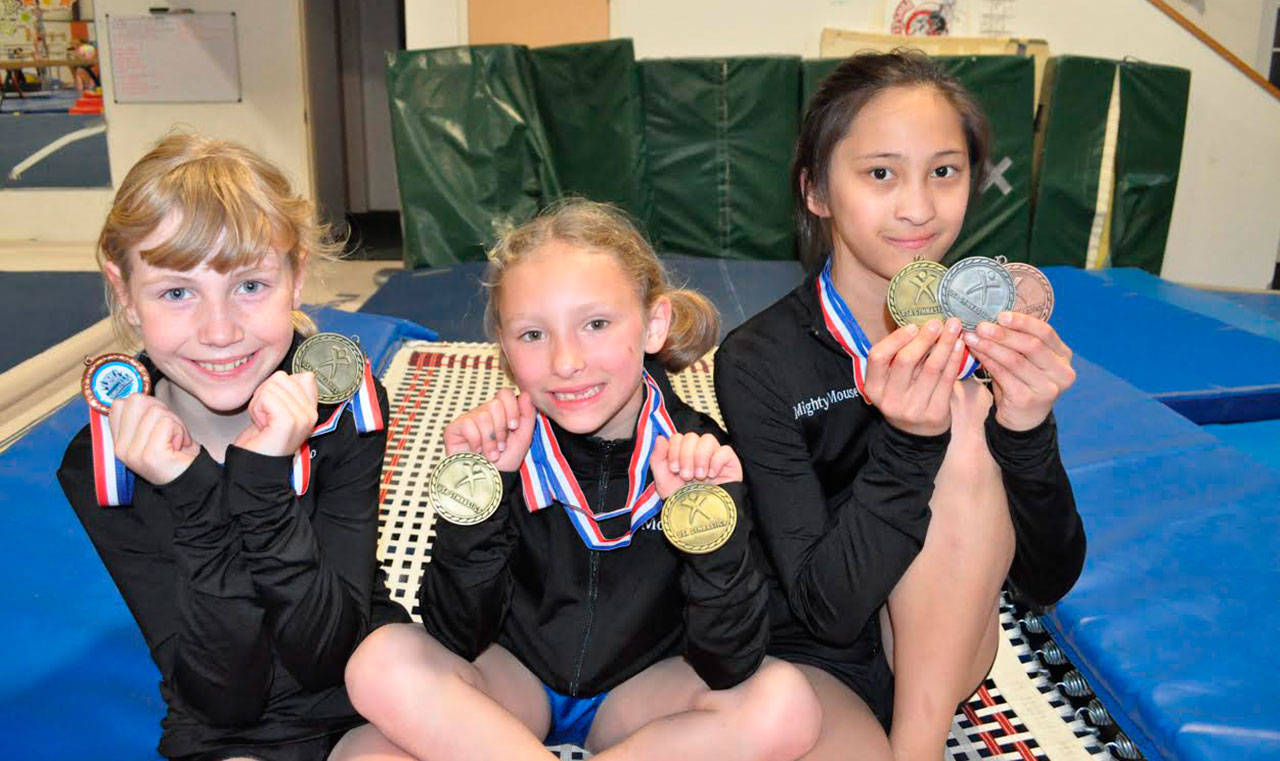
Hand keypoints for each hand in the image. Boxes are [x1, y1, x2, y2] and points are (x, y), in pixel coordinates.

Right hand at [108, 394, 199, 484]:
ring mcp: (133, 452)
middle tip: (170, 432)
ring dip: (175, 423)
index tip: (159, 425)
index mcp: (119, 441)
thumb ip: (142, 414)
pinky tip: (179, 447)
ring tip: (176, 441)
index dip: (147, 406)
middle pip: (136, 400)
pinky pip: (167, 422)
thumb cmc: (177, 454)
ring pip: (155, 411)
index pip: (121, 403)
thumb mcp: (154, 431)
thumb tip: (139, 393)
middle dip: (161, 410)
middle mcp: (121, 448)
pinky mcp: (149, 454)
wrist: (192, 481)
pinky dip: (180, 430)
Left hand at [233, 371, 318, 456]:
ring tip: (264, 422)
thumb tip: (307, 374)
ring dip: (259, 403)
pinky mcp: (288, 421)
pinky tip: (262, 425)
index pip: (303, 376)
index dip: (278, 388)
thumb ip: (291, 390)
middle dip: (265, 394)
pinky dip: (257, 409)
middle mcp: (311, 413)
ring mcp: (302, 418)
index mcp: (312, 409)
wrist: (255, 466)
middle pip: (282, 378)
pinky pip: (267, 397)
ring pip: (271, 386)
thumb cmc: (263, 438)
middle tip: (266, 417)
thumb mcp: (278, 408)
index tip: (275, 409)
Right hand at [442, 388, 535, 471]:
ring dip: (490, 440)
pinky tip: (476, 451)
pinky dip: (476, 441)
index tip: (514, 427)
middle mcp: (483, 412)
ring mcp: (468, 419)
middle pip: (495, 404)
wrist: (490, 480)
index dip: (512, 408)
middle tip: (501, 446)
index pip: (505, 393)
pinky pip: (468, 424)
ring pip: (483, 416)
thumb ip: (527, 415)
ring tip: (491, 454)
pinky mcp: (454, 428)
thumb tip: (525, 394)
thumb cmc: (506, 461)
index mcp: (500, 412)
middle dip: (501, 429)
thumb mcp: (523, 438)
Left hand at [649, 432, 742, 498]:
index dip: (674, 449)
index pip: (678, 437)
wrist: (699, 520)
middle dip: (686, 456)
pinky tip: (712, 475)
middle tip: (686, 476)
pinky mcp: (730, 463)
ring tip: (699, 477)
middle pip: (692, 436)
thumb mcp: (663, 481)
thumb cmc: (681, 500)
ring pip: (708, 439)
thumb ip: (657, 458)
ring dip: (700, 457)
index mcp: (682, 453)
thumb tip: (660, 438)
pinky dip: (716, 461)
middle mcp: (698, 452)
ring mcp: (715, 456)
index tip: (673, 469)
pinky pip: (725, 450)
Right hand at [862, 317, 967, 435]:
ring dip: (945, 344)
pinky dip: (954, 360)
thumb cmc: (904, 396)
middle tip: (938, 323)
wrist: (916, 434)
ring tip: (954, 328)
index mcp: (873, 387)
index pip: (877, 357)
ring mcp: (912, 408)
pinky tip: (959, 346)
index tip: (913, 326)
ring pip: (931, 368)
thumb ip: (900, 357)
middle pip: (905, 360)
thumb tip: (921, 325)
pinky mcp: (934, 413)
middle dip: (924, 338)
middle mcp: (889, 399)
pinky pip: (947, 380)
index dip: (896, 338)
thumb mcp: (891, 381)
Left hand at [962, 311, 1075, 430]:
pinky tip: (976, 353)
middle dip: (1003, 334)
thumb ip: (1021, 340)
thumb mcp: (1030, 359)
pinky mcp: (1028, 399)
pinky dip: (988, 361)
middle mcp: (1062, 372)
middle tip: (981, 326)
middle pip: (1031, 346)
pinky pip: (1003, 375)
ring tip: (972, 337)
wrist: (1023, 417)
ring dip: (990, 347)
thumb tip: (994, 315)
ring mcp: (1047, 388)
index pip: (1046, 333)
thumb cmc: (1024, 380)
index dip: (1023, 322)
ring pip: (1015, 360)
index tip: (1001, 315)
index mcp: (1064, 356)